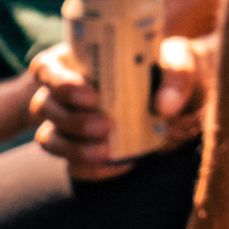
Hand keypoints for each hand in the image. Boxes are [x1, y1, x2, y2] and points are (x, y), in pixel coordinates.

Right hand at [30, 33, 214, 178]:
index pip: (46, 67)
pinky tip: (119, 165)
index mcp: (79, 60)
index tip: (90, 95)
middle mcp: (66, 92)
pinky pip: (72, 165)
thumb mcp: (182, 60)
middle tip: (104, 125)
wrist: (185, 102)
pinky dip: (91, 169)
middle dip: (70, 118)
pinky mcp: (82, 150)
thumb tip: (164, 106)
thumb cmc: (172, 70)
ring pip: (49, 138)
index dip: (59, 81)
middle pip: (43, 105)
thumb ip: (178, 74)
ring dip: (73, 147)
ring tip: (105, 151)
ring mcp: (70, 124)